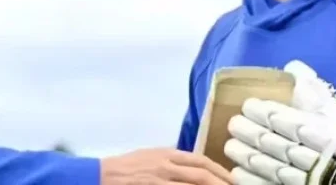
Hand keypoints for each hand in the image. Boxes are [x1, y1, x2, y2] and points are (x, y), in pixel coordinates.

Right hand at [100, 147, 233, 184]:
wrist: (103, 174)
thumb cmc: (128, 166)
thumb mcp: (152, 155)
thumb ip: (171, 160)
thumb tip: (192, 167)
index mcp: (167, 153)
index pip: (200, 161)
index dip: (218, 170)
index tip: (231, 178)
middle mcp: (166, 164)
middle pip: (201, 174)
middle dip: (220, 182)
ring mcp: (160, 179)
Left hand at [224, 99, 335, 184]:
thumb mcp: (332, 129)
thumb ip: (310, 113)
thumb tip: (292, 83)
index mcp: (326, 139)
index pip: (293, 123)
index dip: (268, 114)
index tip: (249, 105)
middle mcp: (316, 159)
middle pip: (278, 144)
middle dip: (252, 132)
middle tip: (233, 123)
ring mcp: (308, 178)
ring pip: (273, 166)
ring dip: (249, 155)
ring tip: (230, 146)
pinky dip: (254, 180)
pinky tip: (238, 171)